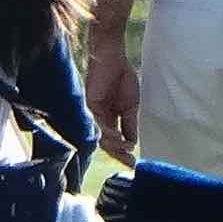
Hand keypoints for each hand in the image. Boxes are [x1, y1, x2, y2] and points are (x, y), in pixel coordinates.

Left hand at [84, 39, 140, 165]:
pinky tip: (118, 137)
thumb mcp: (130, 106)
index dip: (122, 153)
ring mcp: (93, 113)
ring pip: (101, 136)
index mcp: (109, 119)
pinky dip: (108, 132)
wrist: (114, 58)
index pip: (114, 141)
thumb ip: (129, 125)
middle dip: (118, 153)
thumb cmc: (121, 77)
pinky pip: (98, 124)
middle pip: (105, 143)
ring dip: (114, 145)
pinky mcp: (89, 105)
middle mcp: (99, 119)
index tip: (133, 163)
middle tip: (129, 162)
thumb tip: (132, 143)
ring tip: (126, 149)